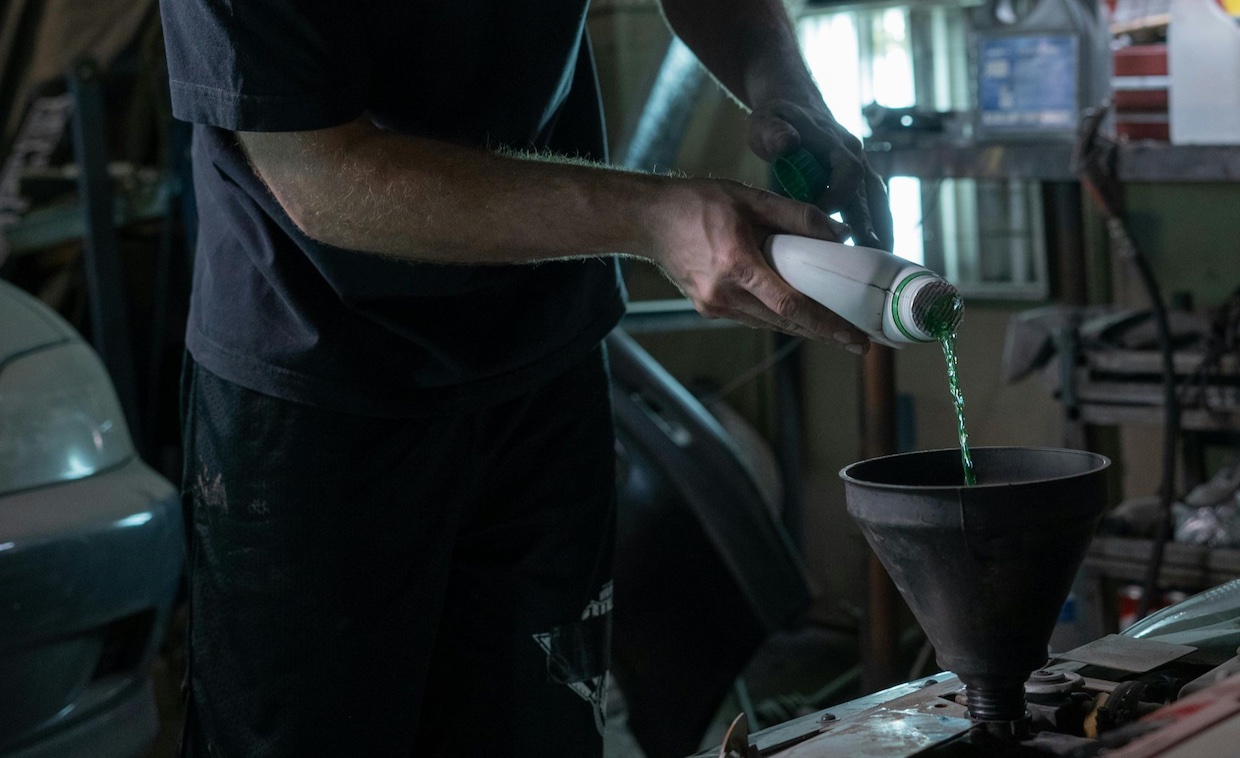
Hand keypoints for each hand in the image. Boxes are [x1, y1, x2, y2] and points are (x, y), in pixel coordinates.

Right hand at [647, 177, 869, 352]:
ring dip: (801, 325)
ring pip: (769, 323)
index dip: (825, 324)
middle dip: (823, 332)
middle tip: (856, 339)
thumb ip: (796, 216)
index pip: (791, 305)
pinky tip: (794, 310)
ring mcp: (714, 306)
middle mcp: (724, 294)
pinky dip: (776, 314)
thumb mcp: (750, 198)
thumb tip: (837, 234)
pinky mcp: (708, 309)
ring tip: (833, 326)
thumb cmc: (695, 204)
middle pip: (785, 322)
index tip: (852, 338)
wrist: (648, 220)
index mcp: (737, 265)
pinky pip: (752, 316)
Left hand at [747, 99, 893, 251]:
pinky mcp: (858, 181)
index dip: (837, 197)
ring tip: (883, 262)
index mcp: (836, 143)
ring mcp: (860, 168)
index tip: (821, 221)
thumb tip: (785, 143)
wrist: (794, 108)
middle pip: (871, 194)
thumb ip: (773, 132)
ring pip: (878, 202)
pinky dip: (877, 227)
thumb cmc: (777, 120)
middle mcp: (855, 156)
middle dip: (872, 225)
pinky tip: (876, 252)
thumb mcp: (767, 121)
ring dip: (882, 230)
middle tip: (872, 255)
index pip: (847, 173)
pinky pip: (874, 205)